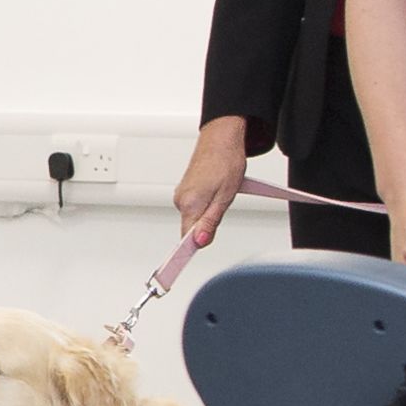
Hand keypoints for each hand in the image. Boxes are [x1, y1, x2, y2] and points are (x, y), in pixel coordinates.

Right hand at [172, 119, 250, 247]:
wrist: (222, 138)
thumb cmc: (226, 161)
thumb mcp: (225, 196)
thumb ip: (210, 221)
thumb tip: (200, 242)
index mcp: (189, 203)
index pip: (185, 238)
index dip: (189, 250)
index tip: (179, 266)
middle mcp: (181, 200)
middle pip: (192, 228)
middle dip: (208, 226)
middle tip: (224, 206)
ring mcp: (182, 194)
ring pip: (195, 217)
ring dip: (209, 213)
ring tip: (223, 194)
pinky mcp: (186, 190)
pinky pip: (195, 207)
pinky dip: (206, 205)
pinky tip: (217, 192)